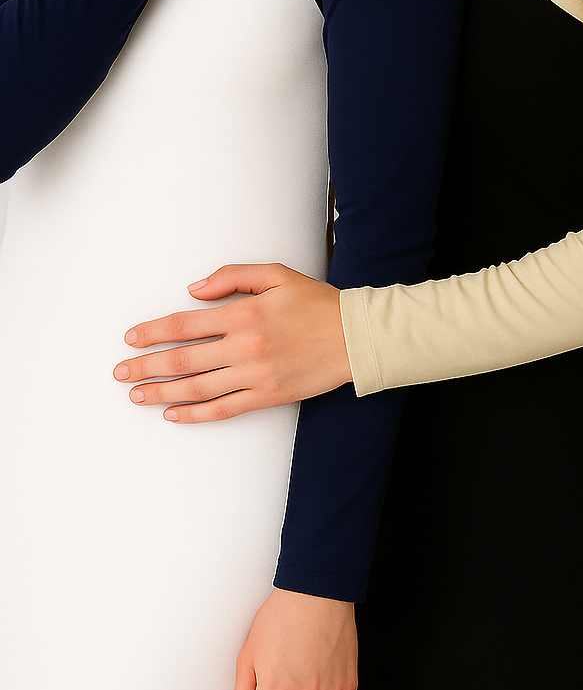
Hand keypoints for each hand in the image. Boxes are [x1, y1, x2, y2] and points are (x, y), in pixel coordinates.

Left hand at [113, 264, 352, 421]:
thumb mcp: (276, 274)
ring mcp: (254, 375)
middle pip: (183, 360)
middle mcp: (244, 347)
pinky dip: (195, 414)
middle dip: (146, 366)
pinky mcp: (266, 396)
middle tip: (121, 372)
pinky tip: (174, 414)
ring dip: (162, 392)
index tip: (132, 338)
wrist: (353, 336)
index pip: (185, 324)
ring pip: (197, 388)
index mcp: (243, 314)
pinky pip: (223, 410)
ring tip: (137, 395)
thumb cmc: (316, 303)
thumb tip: (194, 290)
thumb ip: (232, 276)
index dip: (153, 332)